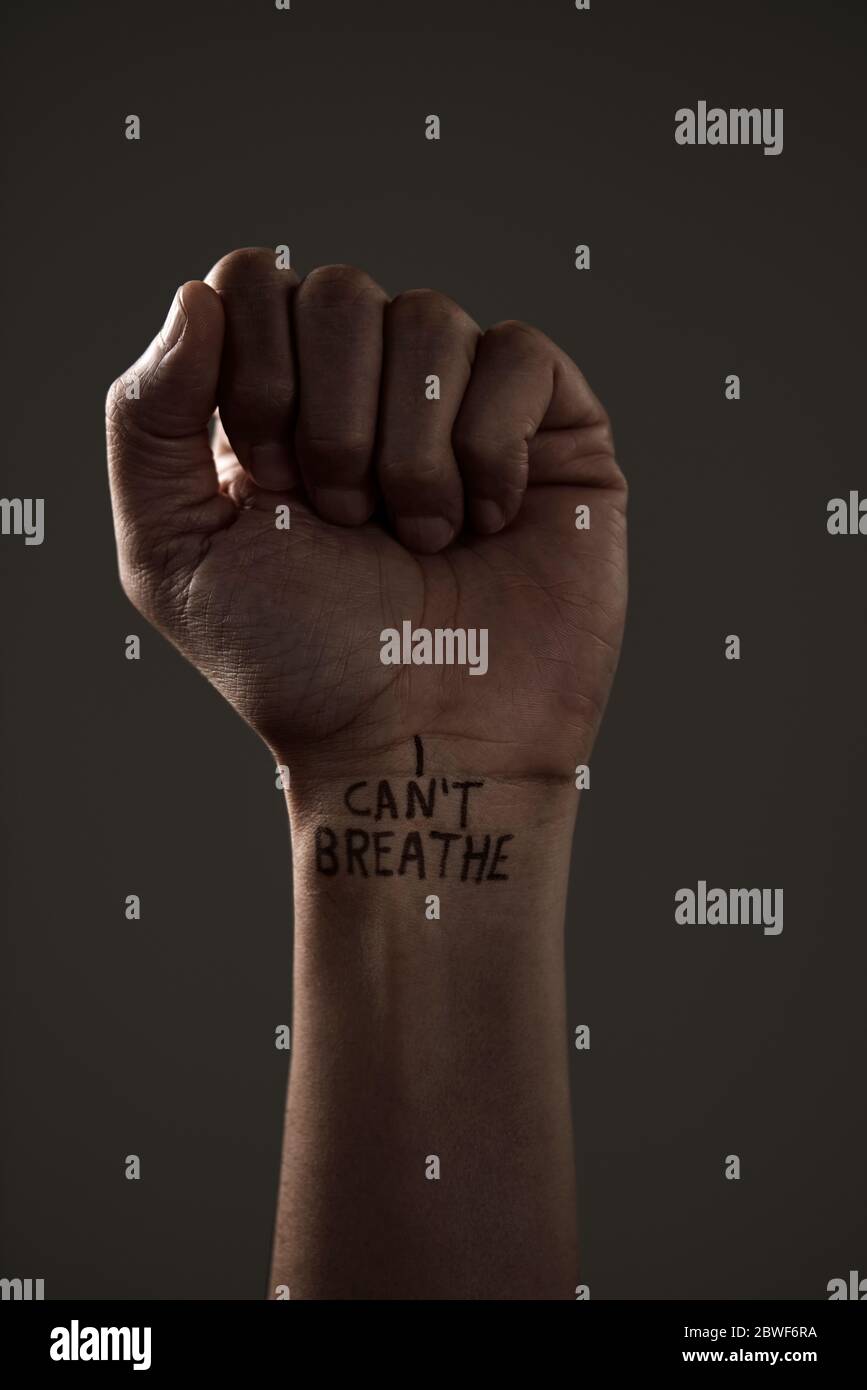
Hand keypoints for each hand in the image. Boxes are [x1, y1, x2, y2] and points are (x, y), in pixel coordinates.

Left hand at [106, 248, 626, 782]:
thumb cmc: (301, 666)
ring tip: (420, 540)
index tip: (272, 491)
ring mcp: (464, 407)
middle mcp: (371, 393)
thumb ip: (148, 419)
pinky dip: (490, 448)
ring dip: (410, 453)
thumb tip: (200, 293)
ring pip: (431, 319)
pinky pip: (520, 356)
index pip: (255, 285)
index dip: (256, 375)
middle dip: (332, 422)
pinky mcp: (555, 432)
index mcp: (277, 405)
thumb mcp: (173, 554)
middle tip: (346, 521)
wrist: (420, 744)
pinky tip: (486, 523)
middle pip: (341, 292)